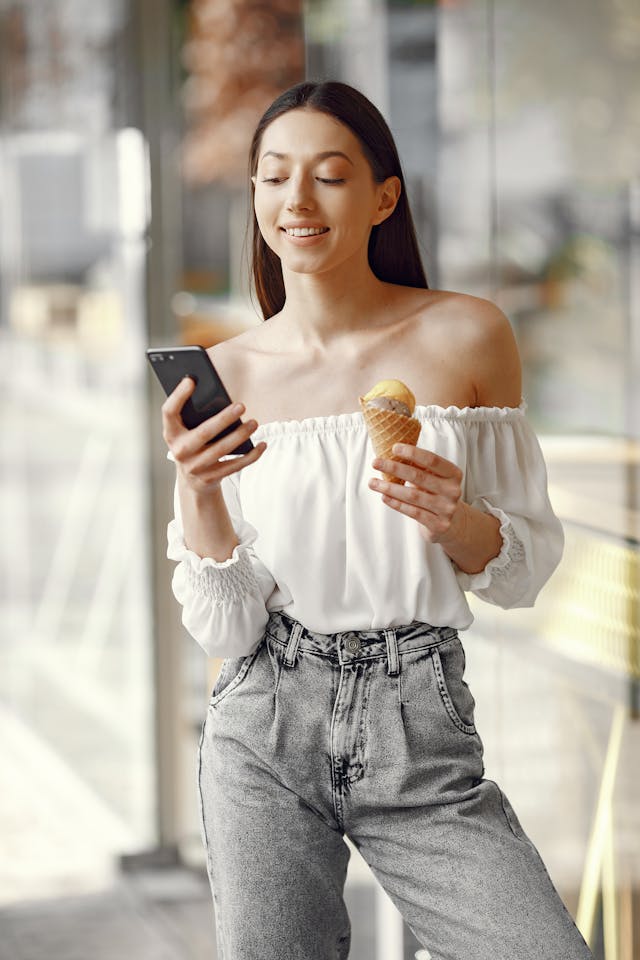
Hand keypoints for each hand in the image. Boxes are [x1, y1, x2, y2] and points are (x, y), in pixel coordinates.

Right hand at [162, 376, 265, 493]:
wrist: (192, 481)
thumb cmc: (194, 445)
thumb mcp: (187, 432)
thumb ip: (196, 415)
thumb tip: (219, 396)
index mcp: (171, 433)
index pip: (169, 412)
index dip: (178, 396)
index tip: (191, 380)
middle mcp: (180, 451)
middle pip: (203, 432)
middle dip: (224, 419)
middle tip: (241, 406)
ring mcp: (195, 467)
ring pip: (221, 449)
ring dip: (240, 435)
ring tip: (254, 423)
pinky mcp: (210, 478)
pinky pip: (234, 466)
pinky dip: (251, 455)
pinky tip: (262, 445)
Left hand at [369, 443, 464, 544]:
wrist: (453, 522)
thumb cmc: (437, 493)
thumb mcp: (434, 478)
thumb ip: (420, 467)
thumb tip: (392, 454)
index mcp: (454, 474)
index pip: (432, 460)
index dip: (413, 453)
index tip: (394, 448)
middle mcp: (453, 490)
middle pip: (419, 476)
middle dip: (394, 468)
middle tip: (375, 462)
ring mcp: (447, 509)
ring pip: (412, 495)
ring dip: (389, 488)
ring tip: (372, 482)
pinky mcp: (439, 524)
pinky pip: (413, 512)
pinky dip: (396, 503)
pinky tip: (384, 497)